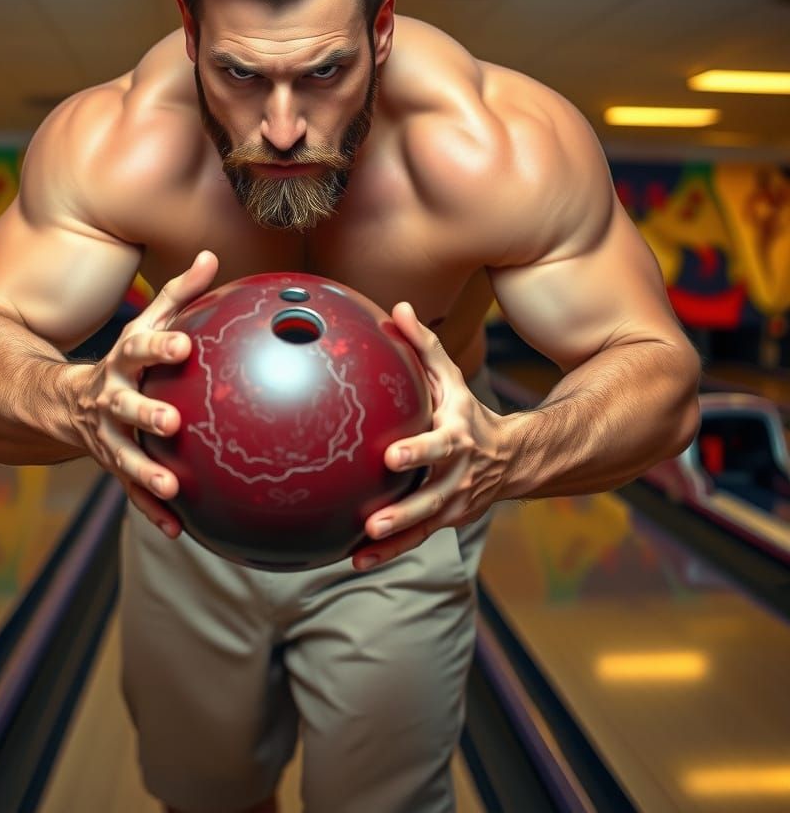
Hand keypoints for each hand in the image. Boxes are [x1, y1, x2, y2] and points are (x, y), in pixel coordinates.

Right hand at [70, 250, 218, 536]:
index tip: (183, 345)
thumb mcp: (145, 326)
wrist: (63, 403)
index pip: (139, 349)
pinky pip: (131, 489)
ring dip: (146, 472)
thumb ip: (179, 294)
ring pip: (124, 456)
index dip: (159, 347)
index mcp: (122, 364)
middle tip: (172, 423)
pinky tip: (179, 528)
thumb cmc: (124, 360)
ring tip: (172, 487)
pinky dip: (152, 510)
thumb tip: (212, 255)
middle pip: (125, 407)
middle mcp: (109, 400)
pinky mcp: (113, 464)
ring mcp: (107, 436)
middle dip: (145, 414)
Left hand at [353, 302, 506, 570]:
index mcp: (457, 438)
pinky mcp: (445, 521)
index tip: (392, 457)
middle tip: (375, 521)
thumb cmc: (468, 413)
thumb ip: (425, 346)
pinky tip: (356, 559)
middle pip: (431, 497)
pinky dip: (390, 552)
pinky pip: (416, 539)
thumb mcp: (453, 379)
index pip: (437, 446)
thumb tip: (398, 307)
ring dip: (395, 540)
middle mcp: (457, 476)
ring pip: (423, 526)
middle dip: (405, 510)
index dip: (418, 452)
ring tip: (363, 546)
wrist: (512, 459)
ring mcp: (453, 503)